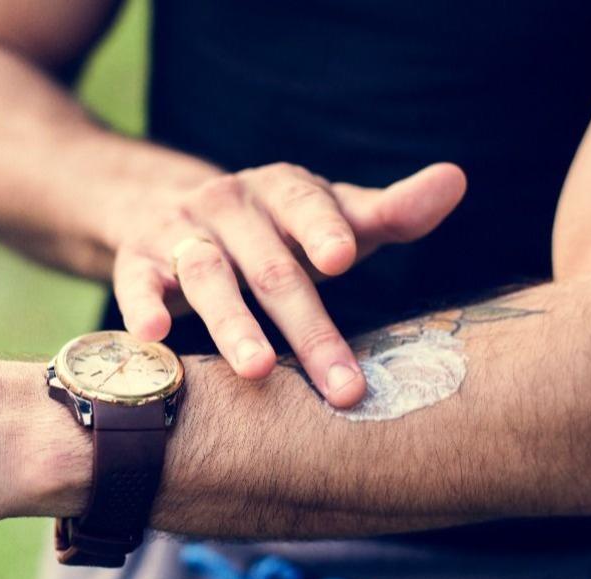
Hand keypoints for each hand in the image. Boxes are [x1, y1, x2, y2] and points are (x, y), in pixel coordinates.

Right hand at [113, 162, 466, 406]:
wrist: (161, 206)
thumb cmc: (272, 229)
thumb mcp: (327, 216)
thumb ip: (388, 211)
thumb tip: (455, 180)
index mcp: (281, 189)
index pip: (305, 204)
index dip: (321, 229)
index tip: (342, 259)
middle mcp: (228, 205)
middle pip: (269, 266)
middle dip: (306, 327)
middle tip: (340, 385)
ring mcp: (178, 231)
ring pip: (204, 275)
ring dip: (231, 323)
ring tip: (256, 370)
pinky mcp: (136, 260)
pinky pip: (135, 283)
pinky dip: (141, 306)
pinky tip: (154, 335)